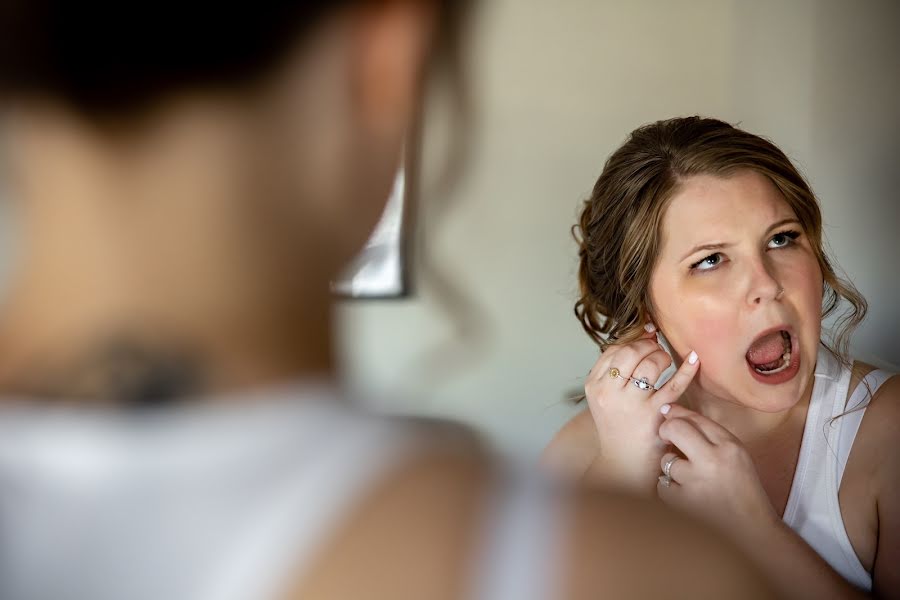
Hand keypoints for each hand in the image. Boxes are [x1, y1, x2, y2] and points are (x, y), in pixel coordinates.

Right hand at [583, 324, 699, 494]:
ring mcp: (631, 403)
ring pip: (650, 364)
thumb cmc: (618, 426)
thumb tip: (642, 336)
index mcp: (594, 385)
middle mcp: (609, 392)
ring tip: (665, 362)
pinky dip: (686, 369)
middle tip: (655, 349)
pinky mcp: (654, 414)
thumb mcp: (604, 398)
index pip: (613, 350)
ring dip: (662, 357)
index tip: (645, 338)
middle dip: (647, 345)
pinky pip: (674, 384)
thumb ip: (615, 371)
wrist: (623, 463)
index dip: (632, 340)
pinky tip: (694, 358)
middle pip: (630, 352)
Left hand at [656, 403, 778, 537]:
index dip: (676, 412)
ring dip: (672, 469)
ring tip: (690, 481)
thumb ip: (712, 437)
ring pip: (667, 461)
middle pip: (675, 429)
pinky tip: (686, 496)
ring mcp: (696, 482)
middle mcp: (713, 460)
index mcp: (730, 446)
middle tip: (667, 438)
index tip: (667, 412)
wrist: (753, 531)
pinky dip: (670, 491)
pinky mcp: (684, 502)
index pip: (696, 419)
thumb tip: (675, 415)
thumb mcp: (737, 457)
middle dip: (666, 430)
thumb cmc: (743, 491)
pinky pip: (663, 486)